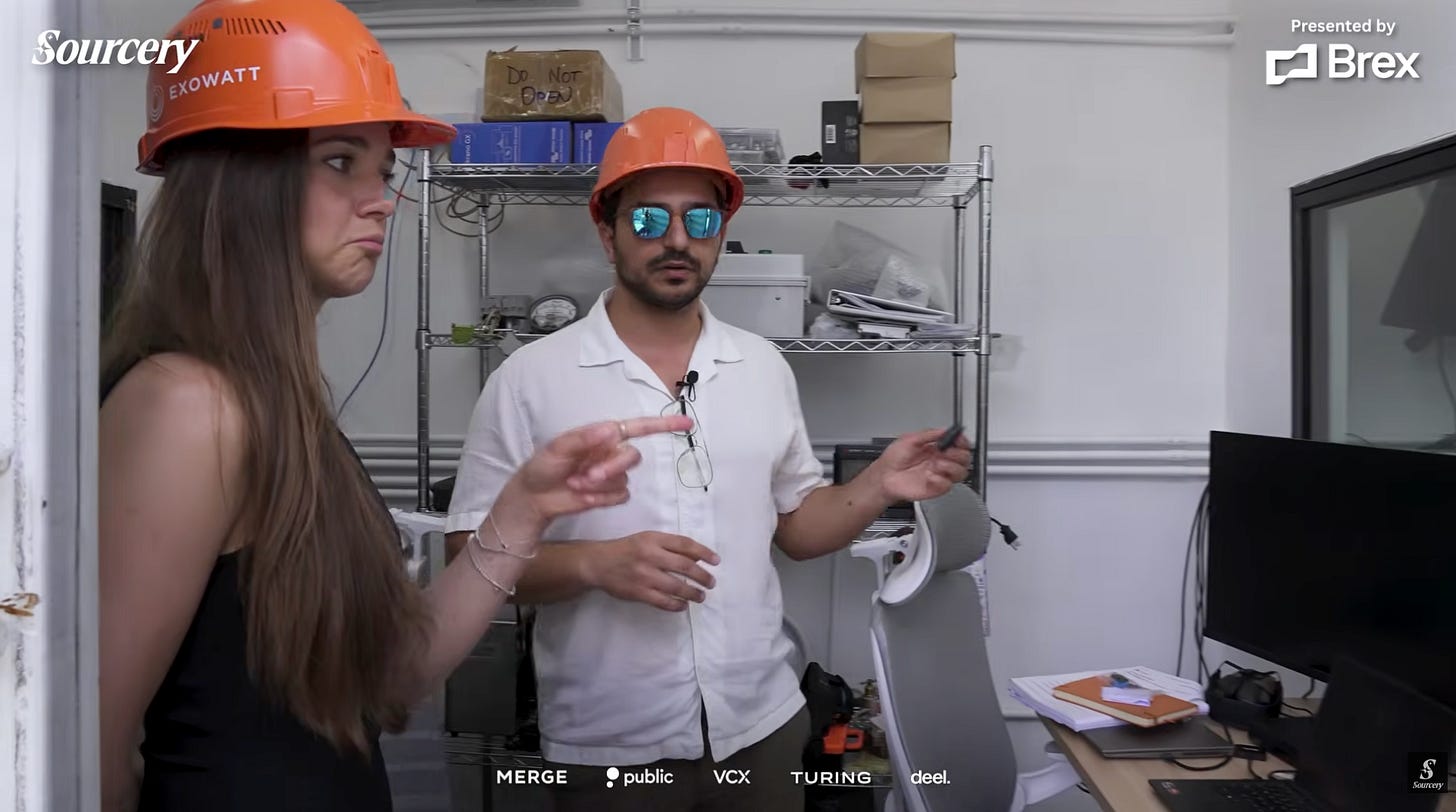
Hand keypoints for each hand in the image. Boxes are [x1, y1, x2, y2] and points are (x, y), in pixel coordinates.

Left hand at [514, 414, 692, 521]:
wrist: (535, 498)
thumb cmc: (543, 467)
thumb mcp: (558, 448)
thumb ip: (584, 438)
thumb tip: (611, 428)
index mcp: (602, 436)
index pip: (638, 427)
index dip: (663, 425)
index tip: (686, 424)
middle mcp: (611, 453)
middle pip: (632, 457)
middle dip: (613, 467)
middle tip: (589, 476)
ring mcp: (612, 475)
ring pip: (625, 479)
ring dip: (601, 485)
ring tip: (575, 485)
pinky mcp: (611, 495)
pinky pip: (620, 496)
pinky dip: (602, 498)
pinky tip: (583, 497)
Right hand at [584, 531, 721, 611]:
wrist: (598, 563)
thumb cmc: (626, 549)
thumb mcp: (647, 540)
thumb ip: (670, 546)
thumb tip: (698, 556)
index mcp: (653, 539)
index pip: (685, 544)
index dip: (704, 552)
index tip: (716, 561)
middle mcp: (650, 556)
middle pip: (685, 566)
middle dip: (702, 576)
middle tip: (711, 583)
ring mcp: (644, 575)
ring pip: (676, 586)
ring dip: (693, 593)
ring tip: (701, 596)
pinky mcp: (638, 592)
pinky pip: (663, 601)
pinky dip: (676, 605)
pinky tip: (683, 605)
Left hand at [871, 427, 972, 502]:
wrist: (884, 476)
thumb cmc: (894, 459)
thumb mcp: (909, 439)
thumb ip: (929, 434)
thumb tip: (945, 430)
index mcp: (936, 448)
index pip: (959, 444)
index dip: (962, 441)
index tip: (959, 439)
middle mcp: (941, 461)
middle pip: (965, 458)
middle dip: (958, 454)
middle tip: (946, 452)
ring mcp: (940, 475)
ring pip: (961, 473)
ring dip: (950, 467)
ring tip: (935, 464)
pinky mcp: (936, 487)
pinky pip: (948, 485)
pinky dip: (940, 479)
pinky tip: (929, 476)